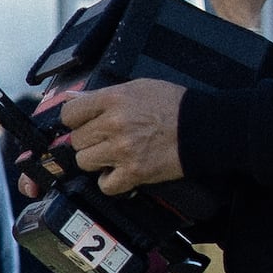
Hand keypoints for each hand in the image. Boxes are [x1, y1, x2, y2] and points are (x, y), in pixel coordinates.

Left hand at [52, 77, 192, 193]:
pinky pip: (105, 184)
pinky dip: (110, 181)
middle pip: (77, 140)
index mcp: (113, 99)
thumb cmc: (174, 105)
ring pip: (85, 162)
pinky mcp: (134, 172)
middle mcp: (114, 124)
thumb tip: (74, 98)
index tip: (83, 123)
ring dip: (97, 160)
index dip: (75, 120)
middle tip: (105, 139)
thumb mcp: (138, 87)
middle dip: (89, 140)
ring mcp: (122, 150)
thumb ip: (103, 94)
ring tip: (113, 154)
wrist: (203, 127)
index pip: (70, 113)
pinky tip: (120, 171)